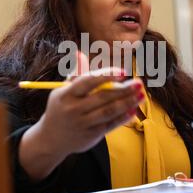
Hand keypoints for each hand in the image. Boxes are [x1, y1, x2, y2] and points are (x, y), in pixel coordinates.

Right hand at [19, 51, 144, 179]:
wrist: (51, 139)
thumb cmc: (60, 109)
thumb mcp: (62, 91)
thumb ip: (76, 74)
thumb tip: (79, 53)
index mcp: (66, 94)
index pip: (88, 82)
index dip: (106, 75)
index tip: (123, 71)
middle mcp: (73, 109)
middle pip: (102, 97)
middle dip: (123, 90)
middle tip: (139, 83)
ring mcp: (82, 123)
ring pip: (108, 111)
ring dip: (127, 103)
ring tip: (141, 96)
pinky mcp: (90, 135)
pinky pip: (109, 125)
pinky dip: (122, 118)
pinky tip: (133, 111)